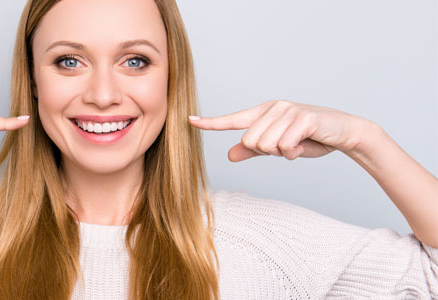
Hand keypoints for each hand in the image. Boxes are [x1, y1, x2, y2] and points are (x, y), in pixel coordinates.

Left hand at [188, 100, 373, 161]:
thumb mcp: (278, 147)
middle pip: (250, 141)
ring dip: (282, 153)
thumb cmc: (310, 138)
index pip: (233, 119)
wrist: (345, 133)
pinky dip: (294, 152)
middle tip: (286, 147)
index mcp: (264, 113)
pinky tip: (305, 144)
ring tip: (297, 144)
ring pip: (266, 145)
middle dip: (267, 152)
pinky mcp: (303, 118)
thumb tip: (229, 154)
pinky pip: (284, 146)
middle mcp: (274, 108)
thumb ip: (254, 151)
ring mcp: (288, 111)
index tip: (189, 120)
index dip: (211, 122)